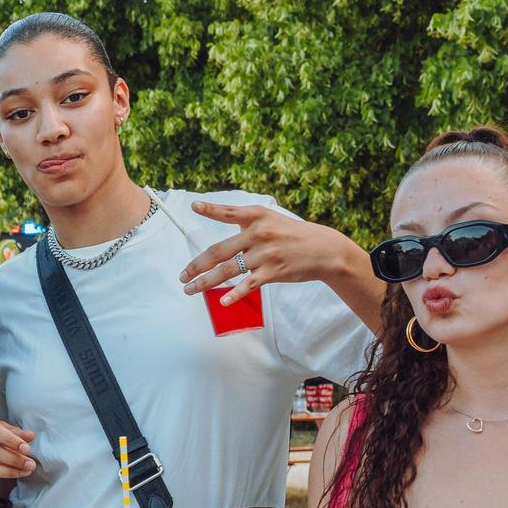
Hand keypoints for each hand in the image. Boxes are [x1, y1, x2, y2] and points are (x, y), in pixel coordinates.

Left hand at [178, 200, 363, 305]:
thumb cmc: (292, 235)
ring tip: (190, 289)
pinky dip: (234, 294)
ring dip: (205, 282)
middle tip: (182, 275)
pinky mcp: (273, 271)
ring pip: (228, 270)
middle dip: (197, 265)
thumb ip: (246, 222)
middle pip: (218, 251)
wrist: (324, 250)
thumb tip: (220, 225)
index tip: (194, 206)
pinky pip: (248, 285)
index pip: (229, 213)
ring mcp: (266, 253)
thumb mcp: (271, 220)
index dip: (211, 210)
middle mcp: (259, 233)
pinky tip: (222, 301)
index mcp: (257, 216)